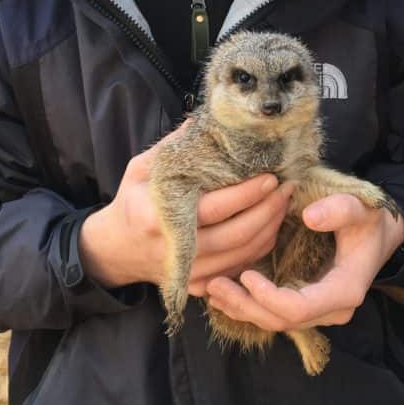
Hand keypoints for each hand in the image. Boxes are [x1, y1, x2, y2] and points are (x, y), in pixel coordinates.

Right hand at [78, 130, 292, 290]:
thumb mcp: (141, 169)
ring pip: (243, 254)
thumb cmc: (132, 202)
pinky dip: (260, 248)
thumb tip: (206, 119)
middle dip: (268, 210)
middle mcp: (176, 249)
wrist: (116, 249)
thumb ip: (172, 145)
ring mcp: (188, 272)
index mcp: (159, 216)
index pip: (215, 207)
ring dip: (270, 228)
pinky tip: (270, 226)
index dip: (247, 193)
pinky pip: (239, 268)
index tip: (270, 176)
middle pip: (236, 234)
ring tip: (284, 202)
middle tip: (287, 187)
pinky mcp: (198, 285)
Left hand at [205, 193, 403, 331]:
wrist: (380, 233)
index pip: (300, 307)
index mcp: (345, 290)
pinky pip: (276, 313)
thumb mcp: (360, 208)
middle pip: (283, 320)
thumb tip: (310, 217)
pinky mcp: (308, 305)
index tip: (246, 274)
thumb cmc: (368, 219)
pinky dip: (250, 305)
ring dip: (243, 308)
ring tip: (212, 290)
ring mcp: (320, 311)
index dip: (269, 297)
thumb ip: (339, 210)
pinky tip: (225, 294)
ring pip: (276, 321)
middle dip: (246, 305)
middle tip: (214, 285)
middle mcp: (333, 309)